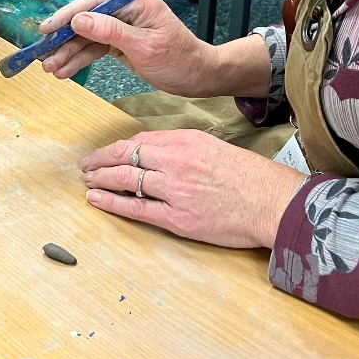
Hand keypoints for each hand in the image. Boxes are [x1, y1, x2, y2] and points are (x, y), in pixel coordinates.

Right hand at [36, 0, 220, 95]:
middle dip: (63, 38)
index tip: (47, 28)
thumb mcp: (144, 46)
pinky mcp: (121, 42)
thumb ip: (110, 32)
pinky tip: (64, 71)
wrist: (198, 76)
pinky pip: (95, 49)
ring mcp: (122, 26)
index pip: (94, 3)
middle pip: (86, 20)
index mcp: (135, 1)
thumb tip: (78, 20)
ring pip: (87, 37)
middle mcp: (126, 10)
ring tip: (50, 68)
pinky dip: (80, 60)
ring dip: (68, 53)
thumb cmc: (179, 59)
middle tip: (42, 53)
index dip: (68, 15)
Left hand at [81, 130, 306, 248]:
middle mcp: (176, 162)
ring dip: (101, 180)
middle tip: (86, 166)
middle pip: (126, 156)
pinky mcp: (178, 219)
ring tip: (88, 182)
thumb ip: (182, 147)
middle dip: (101, 161)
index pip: (140, 140)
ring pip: (126, 179)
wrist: (271, 201)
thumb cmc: (248, 176)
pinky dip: (113, 203)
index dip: (116, 147)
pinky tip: (97, 200)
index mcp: (185, 142)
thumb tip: (155, 150)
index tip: (104, 152)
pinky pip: (137, 209)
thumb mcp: (213, 146)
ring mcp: (175, 191)